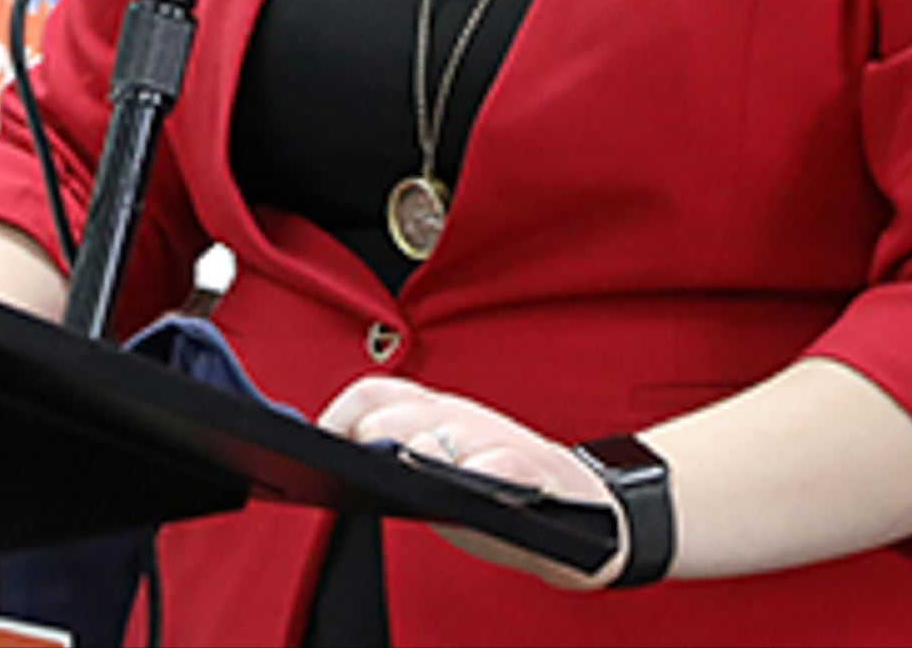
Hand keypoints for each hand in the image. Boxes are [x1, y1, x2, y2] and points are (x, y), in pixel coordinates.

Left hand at [320, 377, 621, 587]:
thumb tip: (347, 454)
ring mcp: (501, 444)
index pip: (374, 394)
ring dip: (423, 447)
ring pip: (450, 434)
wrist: (589, 516)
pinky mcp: (539, 475)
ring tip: (408, 461)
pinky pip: (508, 466)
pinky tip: (475, 481)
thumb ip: (398, 458)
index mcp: (435, 414)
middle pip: (401, 412)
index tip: (322, 442)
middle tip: (367, 459)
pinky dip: (489, 471)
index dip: (341, 415)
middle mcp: (463, 420)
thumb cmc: (501, 493)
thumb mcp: (442, 467)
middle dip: (376, 434)